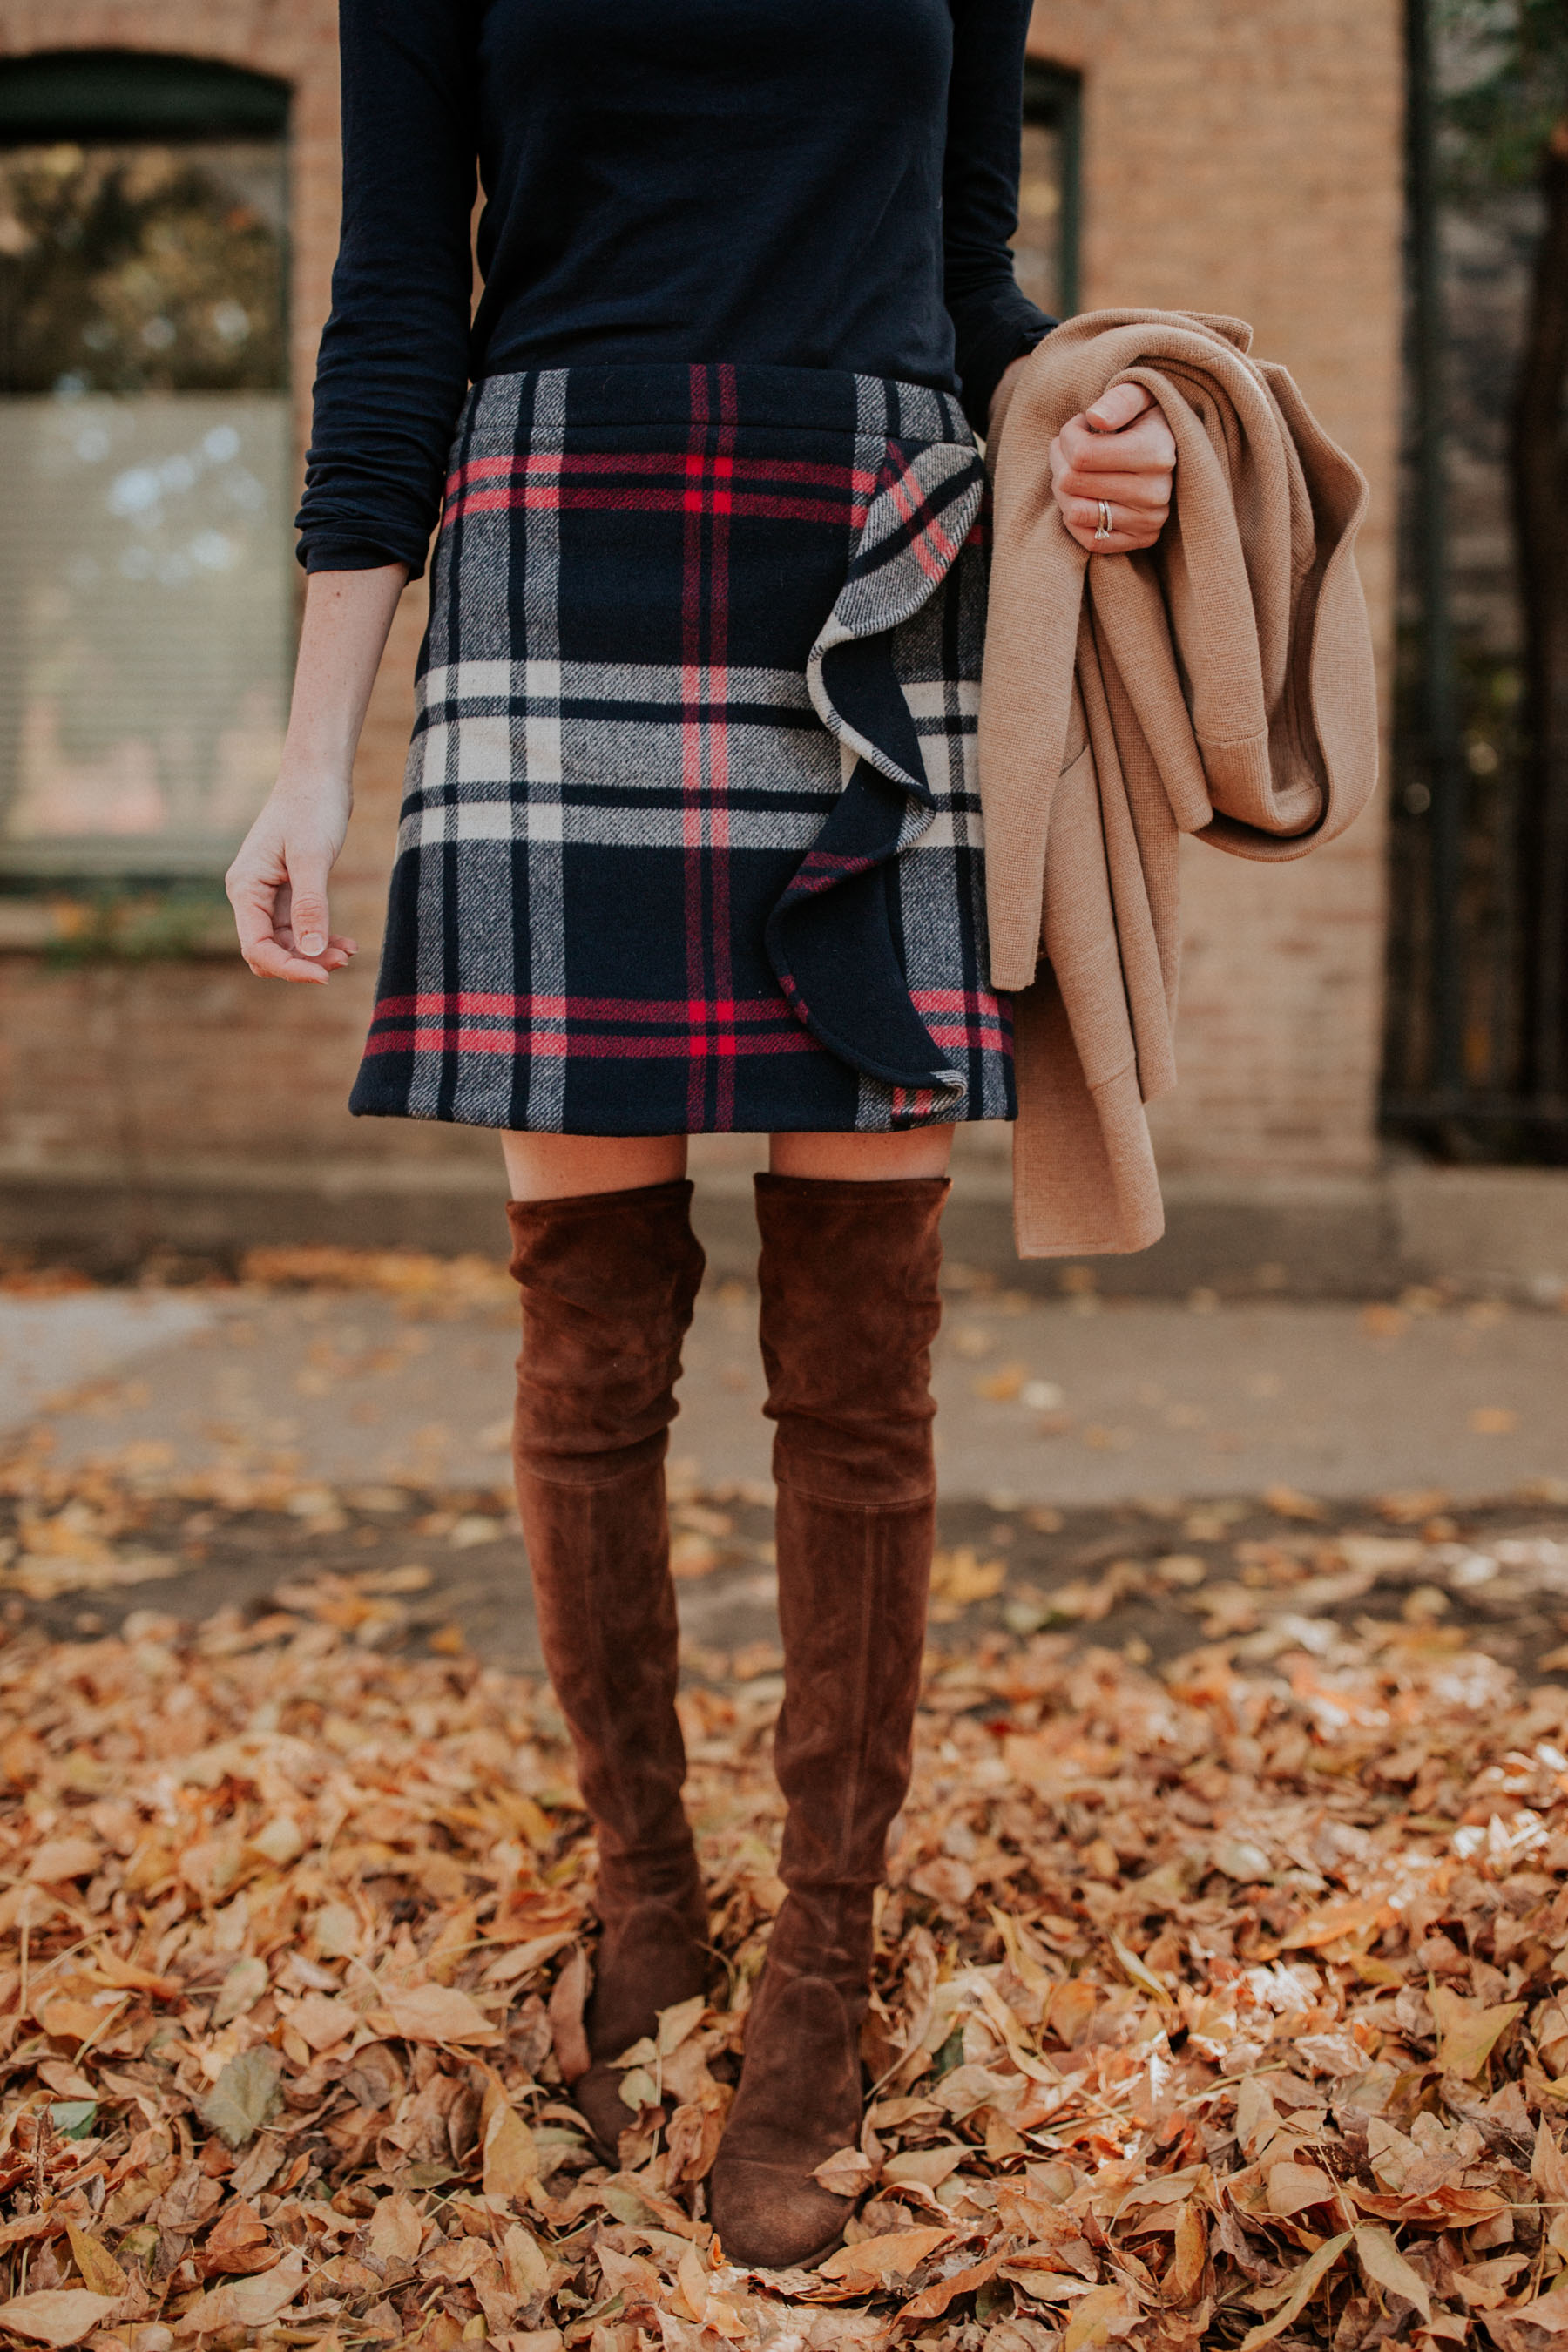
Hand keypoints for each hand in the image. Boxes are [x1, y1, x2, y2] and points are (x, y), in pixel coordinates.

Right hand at [226, 779, 356, 984]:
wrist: (318, 775)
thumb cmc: (311, 807)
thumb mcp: (312, 858)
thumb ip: (310, 906)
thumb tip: (310, 952)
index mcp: (244, 888)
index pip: (257, 948)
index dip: (288, 968)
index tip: (324, 975)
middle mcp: (251, 895)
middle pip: (270, 951)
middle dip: (304, 962)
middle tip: (344, 960)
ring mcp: (268, 895)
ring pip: (287, 943)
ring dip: (316, 952)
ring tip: (350, 952)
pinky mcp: (288, 891)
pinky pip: (301, 928)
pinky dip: (321, 937)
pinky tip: (347, 942)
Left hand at [1049, 380, 1175, 554]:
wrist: (1174, 450)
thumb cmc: (1146, 419)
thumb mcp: (1139, 394)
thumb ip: (1118, 400)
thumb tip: (1095, 418)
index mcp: (1157, 452)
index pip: (1081, 454)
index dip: (1067, 436)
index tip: (1080, 426)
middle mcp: (1157, 492)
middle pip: (1072, 483)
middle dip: (1061, 460)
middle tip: (1072, 449)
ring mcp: (1150, 521)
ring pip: (1074, 513)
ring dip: (1064, 491)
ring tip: (1077, 472)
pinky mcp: (1143, 540)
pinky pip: (1088, 540)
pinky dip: (1076, 518)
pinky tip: (1085, 496)